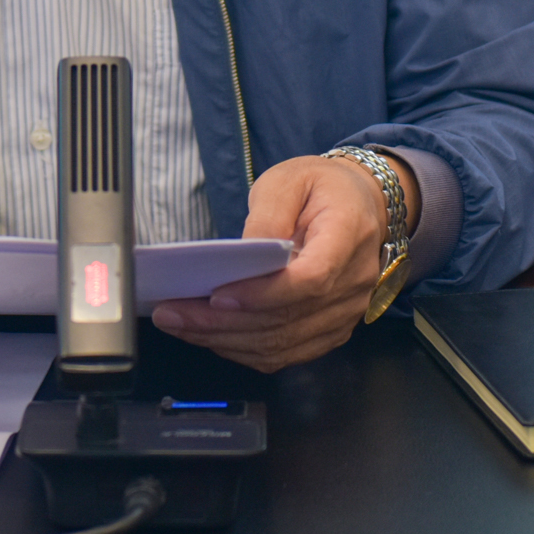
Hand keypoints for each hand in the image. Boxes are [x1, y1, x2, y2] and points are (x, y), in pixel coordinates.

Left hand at [149, 152, 411, 372]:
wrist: (361, 204)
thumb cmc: (321, 188)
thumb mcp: (289, 180)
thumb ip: (267, 215)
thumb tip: (242, 257)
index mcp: (348, 237)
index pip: (310, 280)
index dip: (263, 295)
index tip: (217, 296)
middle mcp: (353, 284)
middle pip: (288, 320)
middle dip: (224, 323)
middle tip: (172, 314)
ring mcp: (346, 313)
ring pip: (284, 344)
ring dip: (226, 341)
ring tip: (180, 326)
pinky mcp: (332, 330)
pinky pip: (287, 353)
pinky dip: (245, 350)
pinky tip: (211, 336)